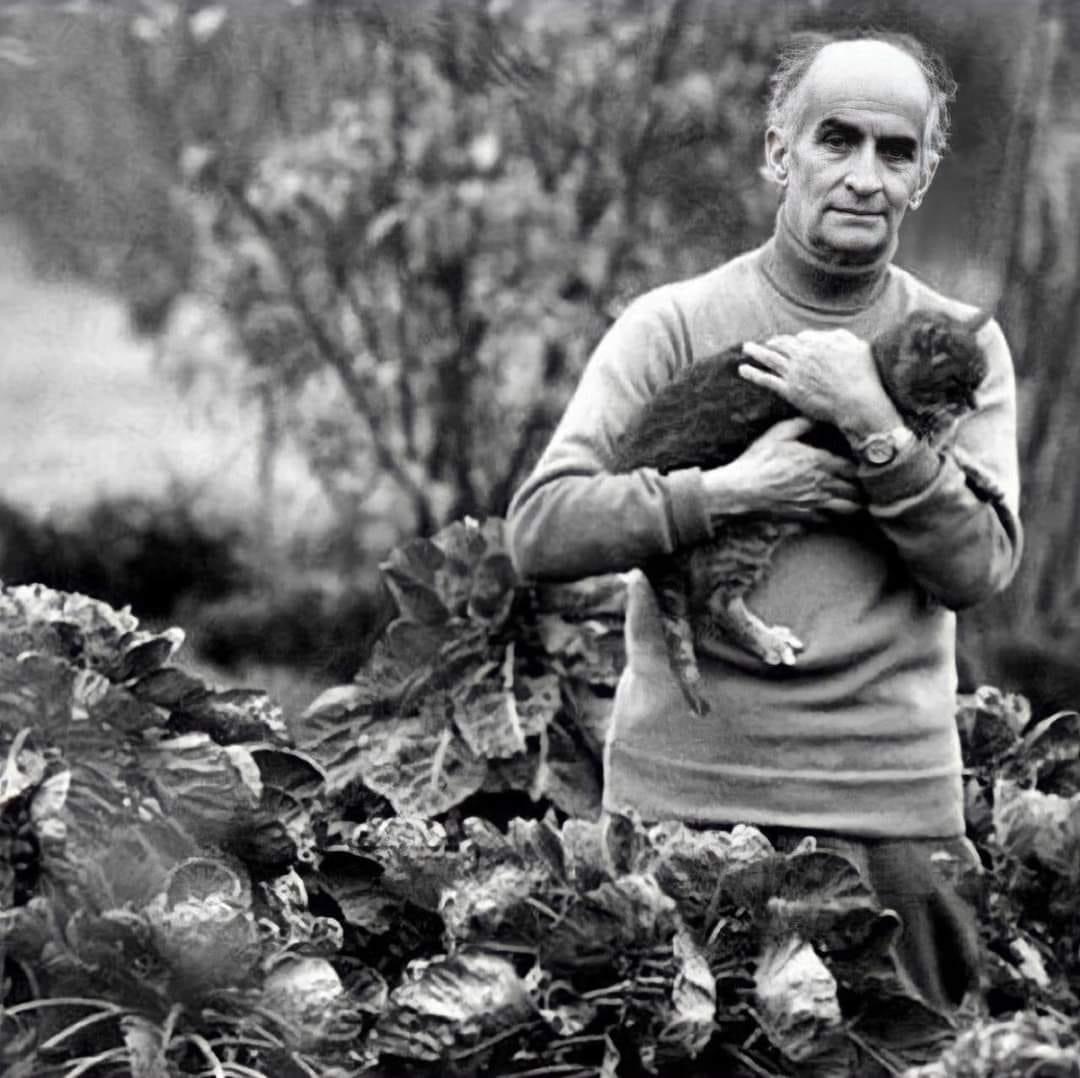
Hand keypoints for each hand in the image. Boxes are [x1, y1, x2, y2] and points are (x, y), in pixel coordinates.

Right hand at [702, 416, 863, 523]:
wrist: (741, 489)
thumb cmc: (759, 460)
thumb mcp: (778, 433)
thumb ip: (802, 424)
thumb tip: (816, 417)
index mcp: (819, 462)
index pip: (852, 467)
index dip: (861, 467)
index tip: (864, 465)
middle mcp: (822, 484)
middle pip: (855, 490)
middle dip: (863, 488)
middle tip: (868, 485)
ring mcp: (814, 502)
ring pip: (847, 508)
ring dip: (855, 504)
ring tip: (860, 502)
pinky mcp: (804, 515)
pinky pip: (828, 519)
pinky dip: (835, 517)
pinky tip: (835, 512)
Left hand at [740, 328, 901, 438]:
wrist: (857, 402)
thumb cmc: (863, 376)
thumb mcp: (857, 346)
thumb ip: (838, 336)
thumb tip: (822, 335)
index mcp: (819, 342)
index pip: (800, 338)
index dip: (794, 341)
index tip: (790, 342)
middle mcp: (803, 354)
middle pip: (782, 345)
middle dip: (772, 342)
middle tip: (764, 343)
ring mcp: (794, 372)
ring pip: (769, 358)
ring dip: (756, 351)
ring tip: (746, 348)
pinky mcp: (789, 390)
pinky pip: (765, 379)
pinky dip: (752, 373)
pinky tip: (742, 369)